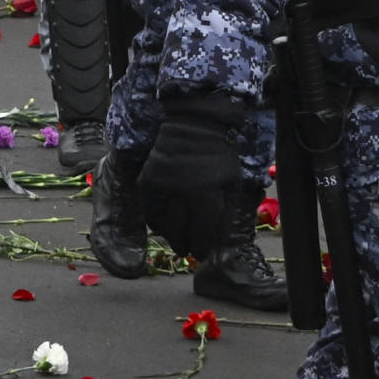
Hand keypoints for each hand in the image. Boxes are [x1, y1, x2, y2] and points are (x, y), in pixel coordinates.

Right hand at [137, 93, 252, 265]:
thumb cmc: (219, 155)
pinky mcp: (146, 182)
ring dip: (172, 236)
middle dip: (187, 246)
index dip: (203, 248)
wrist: (193, 124)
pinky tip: (166, 225)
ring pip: (162, 226)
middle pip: (180, 234)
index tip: (204, 254)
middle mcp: (180, 193)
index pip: (202, 233)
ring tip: (179, 239)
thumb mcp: (232, 184)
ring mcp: (160, 188)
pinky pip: (150, 213)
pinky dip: (158, 223)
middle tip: (190, 251)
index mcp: (205, 193)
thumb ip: (224, 213)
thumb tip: (217, 241)